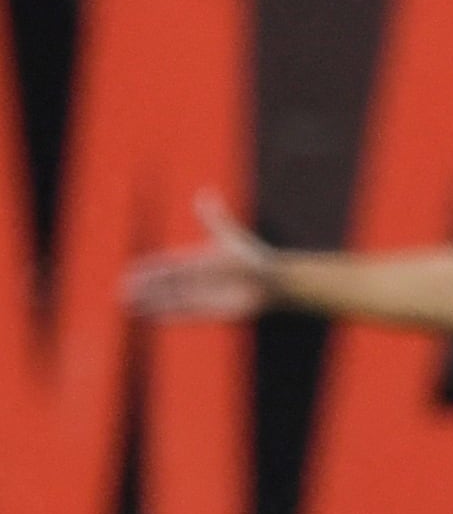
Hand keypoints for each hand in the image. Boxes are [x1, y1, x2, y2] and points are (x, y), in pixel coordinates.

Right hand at [121, 190, 279, 322]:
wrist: (272, 282)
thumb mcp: (230, 237)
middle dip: (143, 289)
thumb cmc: (253, 258)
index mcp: (194, 261)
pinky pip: (183, 315)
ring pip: (168, 301)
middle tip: (120, 292)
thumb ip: (215, 218)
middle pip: (162, 286)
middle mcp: (193, 280)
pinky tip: (151, 320)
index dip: (147, 270)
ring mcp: (200, 296)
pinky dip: (167, 317)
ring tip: (128, 308)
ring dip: (149, 305)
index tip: (129, 271)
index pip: (165, 266)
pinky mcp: (209, 310)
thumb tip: (204, 193)